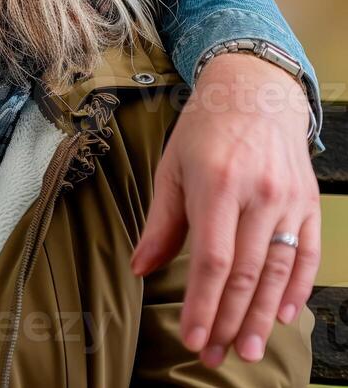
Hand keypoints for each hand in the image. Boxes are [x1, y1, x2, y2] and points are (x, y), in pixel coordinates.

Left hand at [131, 53, 318, 365]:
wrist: (255, 93)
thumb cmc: (204, 130)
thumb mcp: (171, 168)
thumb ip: (161, 222)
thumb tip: (141, 268)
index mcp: (217, 185)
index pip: (213, 260)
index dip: (204, 304)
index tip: (194, 338)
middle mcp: (258, 196)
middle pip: (247, 273)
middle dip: (232, 321)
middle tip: (219, 356)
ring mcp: (289, 201)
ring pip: (278, 271)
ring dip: (264, 316)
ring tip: (249, 349)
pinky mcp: (309, 204)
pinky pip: (306, 255)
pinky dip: (297, 288)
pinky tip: (284, 314)